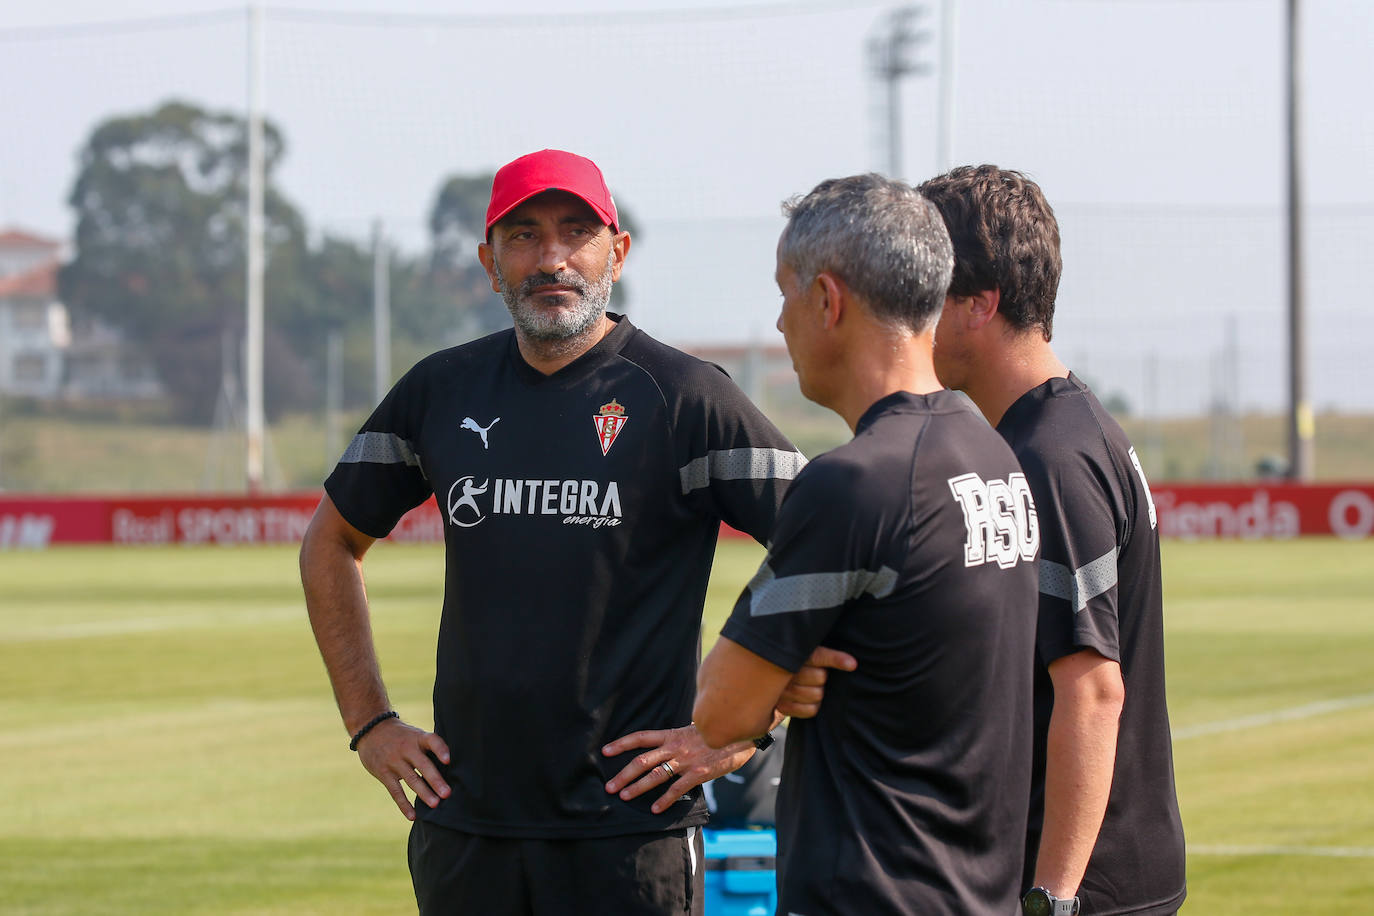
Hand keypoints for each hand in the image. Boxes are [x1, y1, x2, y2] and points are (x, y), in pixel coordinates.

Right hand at [354, 717, 452, 820]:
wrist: (371, 730)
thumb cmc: (402, 736)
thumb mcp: (415, 734)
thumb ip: (429, 748)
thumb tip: (451, 768)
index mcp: (418, 738)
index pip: (432, 741)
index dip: (440, 749)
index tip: (448, 760)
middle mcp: (407, 749)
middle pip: (423, 765)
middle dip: (435, 780)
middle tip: (447, 793)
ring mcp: (394, 761)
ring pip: (411, 779)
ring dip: (424, 793)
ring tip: (435, 804)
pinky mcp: (383, 773)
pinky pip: (395, 791)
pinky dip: (404, 804)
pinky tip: (413, 816)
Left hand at [602, 724, 755, 813]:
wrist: (740, 734)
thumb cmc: (717, 732)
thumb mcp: (694, 728)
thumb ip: (678, 737)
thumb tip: (666, 743)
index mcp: (672, 734)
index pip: (641, 737)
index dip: (621, 744)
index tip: (605, 751)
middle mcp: (675, 746)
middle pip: (642, 760)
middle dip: (623, 774)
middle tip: (609, 787)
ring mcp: (686, 760)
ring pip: (655, 775)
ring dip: (637, 787)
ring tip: (624, 797)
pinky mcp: (698, 773)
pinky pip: (677, 788)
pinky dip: (664, 800)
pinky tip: (655, 810)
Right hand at [775, 645, 856, 718]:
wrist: (768, 681)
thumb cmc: (796, 663)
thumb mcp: (806, 651)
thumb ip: (824, 653)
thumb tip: (852, 663)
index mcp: (792, 654)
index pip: (818, 656)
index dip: (836, 659)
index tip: (852, 664)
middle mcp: (785, 672)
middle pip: (820, 677)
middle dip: (822, 676)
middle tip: (815, 673)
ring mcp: (782, 691)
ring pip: (817, 694)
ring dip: (818, 691)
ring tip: (810, 686)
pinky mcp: (783, 707)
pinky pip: (811, 710)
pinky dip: (813, 706)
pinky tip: (807, 699)